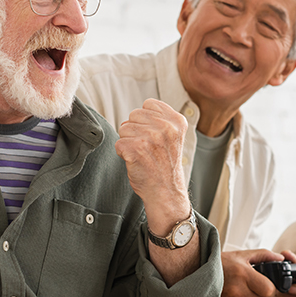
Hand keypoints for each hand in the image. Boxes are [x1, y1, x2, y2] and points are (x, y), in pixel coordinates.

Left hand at [115, 99, 189, 232]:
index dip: (146, 119)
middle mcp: (165, 128)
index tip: (154, 135)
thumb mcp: (173, 137)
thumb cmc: (166, 165)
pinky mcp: (135, 149)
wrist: (166, 192)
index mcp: (177, 121)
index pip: (148, 104)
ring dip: (129, 142)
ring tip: (143, 155)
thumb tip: (133, 115)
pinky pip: (118, 143)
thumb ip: (160, 120)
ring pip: (124, 128)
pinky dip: (123, 153)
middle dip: (136, 130)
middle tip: (148, 148)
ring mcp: (150, 138)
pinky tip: (136, 162)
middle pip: (134, 115)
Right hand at [217, 249, 279, 296]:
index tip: (263, 284)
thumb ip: (264, 255)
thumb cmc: (221, 264)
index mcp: (242, 274)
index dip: (269, 288)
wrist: (195, 273)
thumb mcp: (242, 255)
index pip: (269, 290)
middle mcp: (236, 291)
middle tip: (253, 291)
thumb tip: (281, 259)